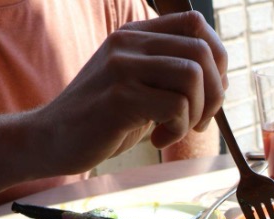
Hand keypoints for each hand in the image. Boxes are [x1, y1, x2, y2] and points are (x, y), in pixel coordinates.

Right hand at [31, 11, 226, 175]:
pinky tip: (159, 140)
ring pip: (192, 76)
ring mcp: (122, 66)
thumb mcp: (141, 88)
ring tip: (175, 130)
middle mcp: (129, 42)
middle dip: (214, 94)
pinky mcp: (119, 97)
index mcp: (136, 34)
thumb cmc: (104, 119)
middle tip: (198, 121)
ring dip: (196, 113)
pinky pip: (175, 107)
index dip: (217, 59)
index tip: (208, 93)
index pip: (196, 22)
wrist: (52, 139)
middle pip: (203, 51)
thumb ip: (173, 77)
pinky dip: (178, 131)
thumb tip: (221, 80)